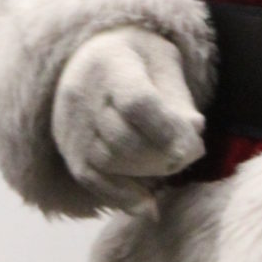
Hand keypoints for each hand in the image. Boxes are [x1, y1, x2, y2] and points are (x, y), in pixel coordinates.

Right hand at [52, 25, 205, 214]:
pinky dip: (121, 196)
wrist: (91, 56)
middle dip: (163, 155)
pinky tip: (147, 206)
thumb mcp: (164, 60)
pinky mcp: (68, 147)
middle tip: (188, 154)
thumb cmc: (139, 59)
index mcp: (111, 61)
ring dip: (147, 173)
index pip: (136, 102)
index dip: (166, 130)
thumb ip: (179, 97)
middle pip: (123, 138)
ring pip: (109, 162)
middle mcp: (81, 92)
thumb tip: (193, 133)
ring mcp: (70, 123)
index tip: (192, 148)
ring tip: (171, 166)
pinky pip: (92, 180)